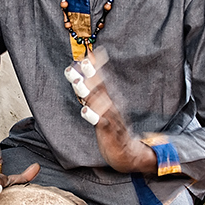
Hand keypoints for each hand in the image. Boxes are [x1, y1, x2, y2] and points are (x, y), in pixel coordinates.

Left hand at [67, 55, 156, 174]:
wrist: (127, 153)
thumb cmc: (112, 129)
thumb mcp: (103, 109)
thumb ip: (94, 94)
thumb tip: (82, 78)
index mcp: (108, 99)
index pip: (101, 79)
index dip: (95, 66)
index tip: (89, 51)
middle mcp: (111, 105)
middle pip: (99, 87)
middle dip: (90, 73)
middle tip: (83, 60)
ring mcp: (111, 118)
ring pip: (99, 102)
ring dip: (88, 91)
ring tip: (78, 82)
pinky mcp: (110, 132)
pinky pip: (101, 123)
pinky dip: (93, 116)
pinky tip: (84, 110)